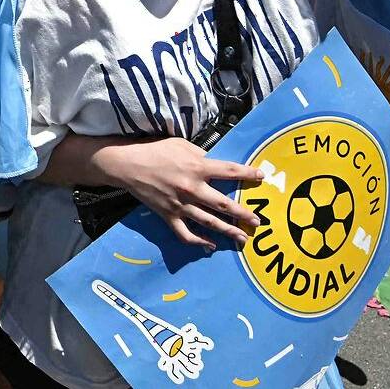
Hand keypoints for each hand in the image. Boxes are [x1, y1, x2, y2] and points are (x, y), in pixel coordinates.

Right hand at [109, 138, 261, 247]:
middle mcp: (192, 188)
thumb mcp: (181, 145)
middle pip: (224, 204)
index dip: (247, 173)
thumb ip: (201, 155)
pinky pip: (186, 234)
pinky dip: (199, 242)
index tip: (261, 177)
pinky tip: (211, 245)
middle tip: (258, 221)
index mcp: (197, 167)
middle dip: (243, 213)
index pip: (229, 171)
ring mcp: (180, 205)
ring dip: (228, 231)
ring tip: (243, 238)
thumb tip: (215, 163)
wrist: (128, 165)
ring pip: (209, 222)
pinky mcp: (169, 216)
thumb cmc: (155, 151)